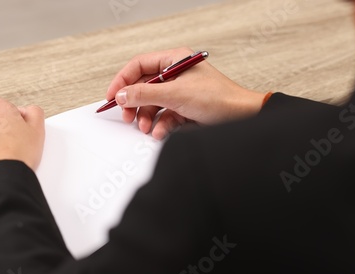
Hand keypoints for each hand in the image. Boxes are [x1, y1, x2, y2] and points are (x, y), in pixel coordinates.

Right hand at [106, 47, 266, 139]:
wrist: (242, 119)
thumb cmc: (219, 99)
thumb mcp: (176, 94)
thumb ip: (145, 93)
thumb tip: (122, 94)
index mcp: (174, 60)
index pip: (139, 65)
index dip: (123, 80)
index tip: (112, 96)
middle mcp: (176, 75)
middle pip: (144, 87)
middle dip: (135, 103)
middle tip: (127, 116)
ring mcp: (180, 93)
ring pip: (153, 104)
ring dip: (147, 117)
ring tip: (146, 127)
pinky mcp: (185, 109)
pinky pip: (164, 116)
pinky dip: (161, 125)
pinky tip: (161, 132)